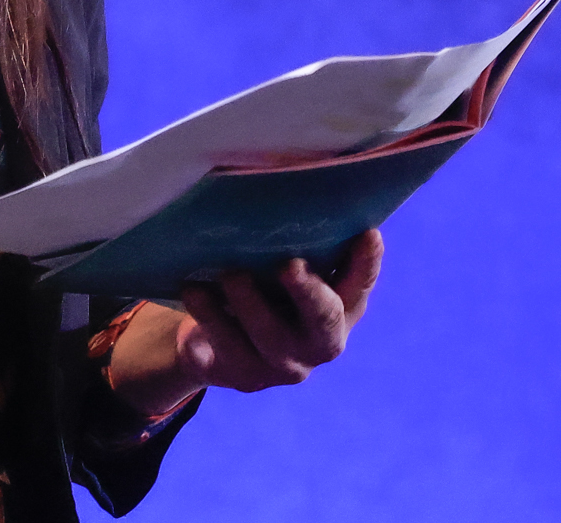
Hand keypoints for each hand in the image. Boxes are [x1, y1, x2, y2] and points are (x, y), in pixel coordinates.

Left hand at [108, 230, 383, 415]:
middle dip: (307, 293)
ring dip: (246, 302)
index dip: (366, 263)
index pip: (359, 286)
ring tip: (225, 273)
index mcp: (340, 310)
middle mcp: (316, 342)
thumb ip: (299, 245)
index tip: (367, 233)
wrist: (215, 344)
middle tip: (288, 265)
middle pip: (322, 321)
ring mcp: (279, 365)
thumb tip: (295, 184)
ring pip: (267, 337)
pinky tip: (193, 293)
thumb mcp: (283, 269)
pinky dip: (207, 319)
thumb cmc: (261, 287)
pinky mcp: (238, 375)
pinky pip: (221, 350)